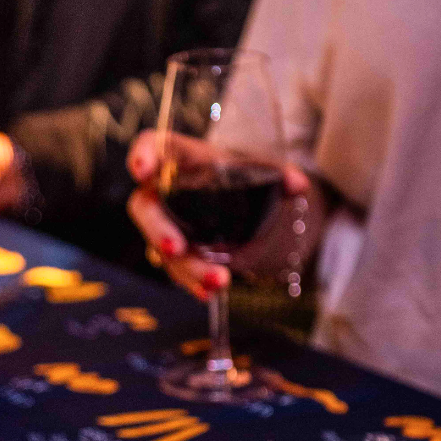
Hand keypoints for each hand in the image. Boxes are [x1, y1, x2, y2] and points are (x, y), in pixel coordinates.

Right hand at [126, 129, 309, 300]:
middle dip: (158, 230)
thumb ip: (278, 173)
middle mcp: (163, 192)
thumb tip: (298, 185)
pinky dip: (193, 283)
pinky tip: (209, 294)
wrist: (242, 201)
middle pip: (146, 208)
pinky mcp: (177, 252)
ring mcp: (166, 225)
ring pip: (163, 248)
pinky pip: (177, 270)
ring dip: (187, 268)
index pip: (153, 146)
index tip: (142, 171)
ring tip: (218, 281)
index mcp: (180, 159)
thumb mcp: (261, 169)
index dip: (142, 155)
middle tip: (176, 248)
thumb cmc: (241, 175)